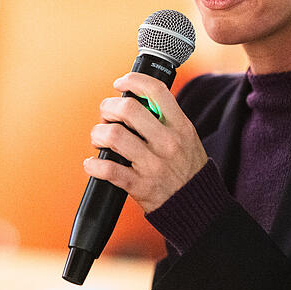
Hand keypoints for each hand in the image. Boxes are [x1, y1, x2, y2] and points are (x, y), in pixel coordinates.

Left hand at [84, 72, 207, 212]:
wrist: (198, 208)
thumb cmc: (187, 169)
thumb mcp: (187, 138)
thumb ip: (165, 118)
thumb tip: (134, 99)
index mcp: (180, 127)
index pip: (157, 91)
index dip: (134, 81)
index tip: (120, 83)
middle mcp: (168, 143)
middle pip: (128, 109)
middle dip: (108, 108)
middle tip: (105, 115)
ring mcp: (154, 165)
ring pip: (114, 136)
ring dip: (98, 134)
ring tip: (99, 139)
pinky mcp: (140, 186)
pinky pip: (108, 170)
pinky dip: (93, 165)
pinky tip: (92, 164)